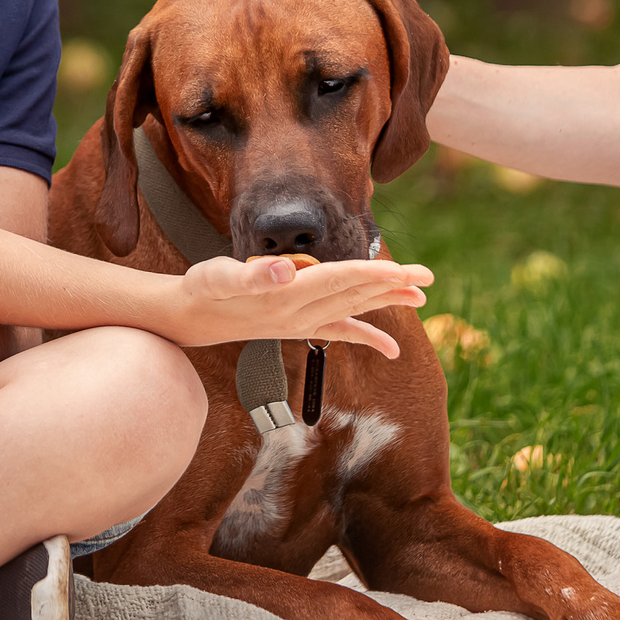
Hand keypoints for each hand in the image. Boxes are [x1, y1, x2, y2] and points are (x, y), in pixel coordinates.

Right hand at [177, 255, 428, 356]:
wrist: (192, 318)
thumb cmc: (204, 289)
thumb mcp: (219, 276)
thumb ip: (252, 273)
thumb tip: (285, 271)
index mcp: (287, 295)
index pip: (338, 280)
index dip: (372, 275)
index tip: (403, 272)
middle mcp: (300, 312)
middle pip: (354, 295)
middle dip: (391, 286)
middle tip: (427, 278)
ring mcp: (302, 321)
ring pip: (353, 309)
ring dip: (386, 302)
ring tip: (420, 296)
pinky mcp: (300, 325)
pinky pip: (340, 332)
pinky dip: (367, 337)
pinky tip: (391, 349)